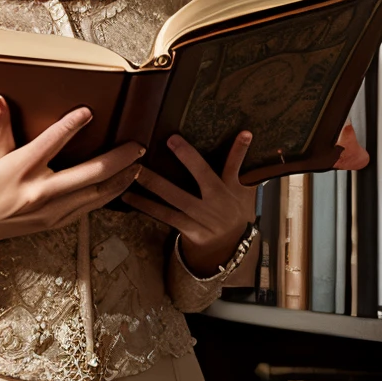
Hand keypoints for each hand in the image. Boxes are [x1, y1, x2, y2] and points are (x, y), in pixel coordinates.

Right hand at [0, 96, 144, 257]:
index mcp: (21, 169)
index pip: (50, 144)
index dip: (70, 127)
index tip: (88, 112)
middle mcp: (40, 191)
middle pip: (87, 174)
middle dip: (116, 160)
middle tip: (136, 145)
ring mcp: (52, 209)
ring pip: (96, 194)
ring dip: (120, 179)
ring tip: (139, 164)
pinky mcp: (59, 221)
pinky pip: (91, 207)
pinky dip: (110, 194)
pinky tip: (123, 183)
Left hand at [122, 120, 369, 277]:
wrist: (227, 249)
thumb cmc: (232, 209)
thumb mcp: (245, 188)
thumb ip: (245, 162)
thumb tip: (254, 131)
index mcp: (233, 191)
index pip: (239, 166)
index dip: (242, 150)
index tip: (244, 131)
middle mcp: (217, 203)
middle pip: (201, 178)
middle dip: (186, 159)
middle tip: (168, 140)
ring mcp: (198, 218)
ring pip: (173, 198)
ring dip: (154, 183)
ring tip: (135, 167)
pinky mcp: (183, 229)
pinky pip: (160, 215)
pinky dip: (144, 205)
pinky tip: (127, 195)